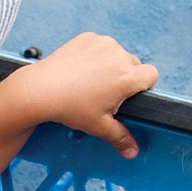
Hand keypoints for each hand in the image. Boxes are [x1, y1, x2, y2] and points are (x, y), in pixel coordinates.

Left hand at [11, 33, 158, 158]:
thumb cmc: (69, 108)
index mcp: (127, 77)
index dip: (144, 86)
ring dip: (111, 65)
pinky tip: (81, 69)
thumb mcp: (99, 126)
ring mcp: (103, 44)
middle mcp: (118, 56)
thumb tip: (133, 152)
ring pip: (117, 54)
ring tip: (90, 82)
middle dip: (125, 77)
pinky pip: (100, 46)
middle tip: (105, 93)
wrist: (40, 90)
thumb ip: (121, 138)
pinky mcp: (88, 38)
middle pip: (134, 65)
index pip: (151, 75)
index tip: (130, 94)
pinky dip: (95, 55)